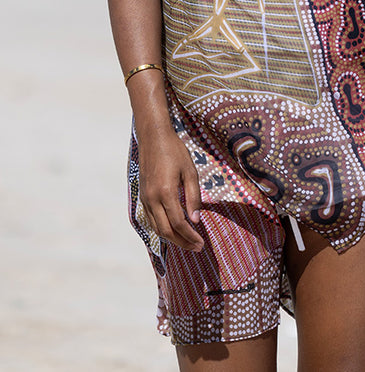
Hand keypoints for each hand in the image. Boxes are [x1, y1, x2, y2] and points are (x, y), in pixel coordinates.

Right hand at [137, 128, 204, 251]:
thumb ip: (193, 196)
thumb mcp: (190, 171)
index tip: (201, 242)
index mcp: (166, 192)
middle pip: (166, 231)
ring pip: (156, 228)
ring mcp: (145, 198)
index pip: (179, 223)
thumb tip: (196, 220)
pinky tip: (173, 230)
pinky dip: (162, 229)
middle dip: (182, 242)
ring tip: (187, 242)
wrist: (153, 137)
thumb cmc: (174, 151)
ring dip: (172, 239)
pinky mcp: (142, 196)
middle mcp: (152, 198)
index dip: (190, 236)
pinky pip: (151, 219)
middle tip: (197, 248)